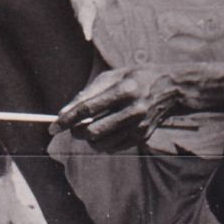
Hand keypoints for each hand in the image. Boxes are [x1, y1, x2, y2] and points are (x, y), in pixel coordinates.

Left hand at [52, 67, 184, 152]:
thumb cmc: (136, 78)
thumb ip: (88, 93)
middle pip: (93, 131)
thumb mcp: (112, 75)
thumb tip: (64, 112)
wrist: (171, 89)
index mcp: (125, 90)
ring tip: (88, 127)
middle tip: (72, 126)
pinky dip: (101, 142)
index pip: (88, 108)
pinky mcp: (142, 137)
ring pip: (100, 143)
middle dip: (75, 131)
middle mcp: (133, 110)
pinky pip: (112, 148)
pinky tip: (104, 131)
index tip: (52, 127)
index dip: (67, 119)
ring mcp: (139, 126)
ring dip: (87, 139)